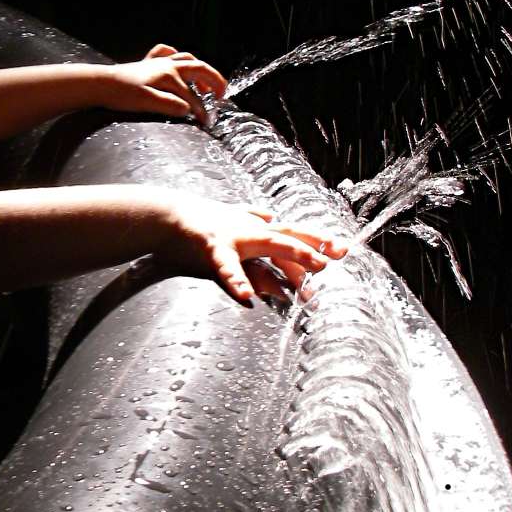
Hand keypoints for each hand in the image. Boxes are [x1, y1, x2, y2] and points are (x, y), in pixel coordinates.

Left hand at [105, 45, 227, 125]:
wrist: (100, 84)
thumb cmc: (122, 95)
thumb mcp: (147, 103)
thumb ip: (169, 106)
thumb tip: (188, 109)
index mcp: (169, 76)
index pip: (191, 96)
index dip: (201, 110)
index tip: (206, 123)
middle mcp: (167, 65)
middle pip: (199, 68)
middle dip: (214, 81)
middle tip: (222, 95)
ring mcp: (158, 63)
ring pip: (187, 59)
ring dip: (200, 70)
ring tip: (204, 84)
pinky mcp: (147, 64)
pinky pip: (166, 53)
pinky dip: (175, 56)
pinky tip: (176, 64)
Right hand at [157, 193, 349, 303]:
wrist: (167, 215)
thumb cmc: (198, 223)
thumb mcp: (230, 218)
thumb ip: (251, 216)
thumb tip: (270, 213)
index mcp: (256, 226)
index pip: (294, 231)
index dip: (319, 239)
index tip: (344, 249)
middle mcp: (251, 229)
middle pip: (289, 238)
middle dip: (311, 250)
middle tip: (331, 264)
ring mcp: (234, 237)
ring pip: (267, 246)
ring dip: (288, 262)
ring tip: (304, 284)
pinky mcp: (212, 248)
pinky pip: (227, 267)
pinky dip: (238, 282)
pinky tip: (248, 298)